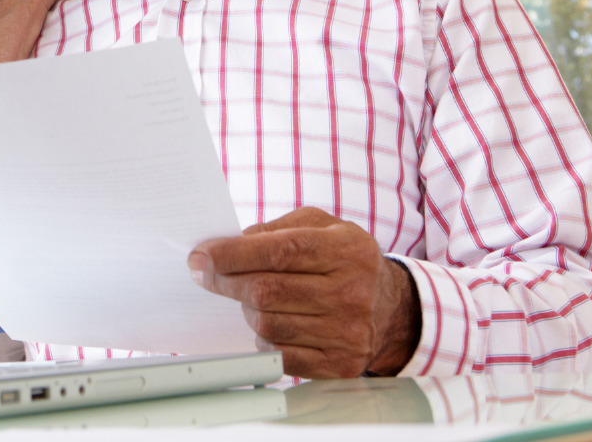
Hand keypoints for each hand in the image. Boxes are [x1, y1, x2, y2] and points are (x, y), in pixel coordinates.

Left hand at [188, 206, 419, 378]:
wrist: (391, 308)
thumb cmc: (345, 260)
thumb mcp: (321, 227)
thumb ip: (276, 229)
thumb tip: (227, 244)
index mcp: (346, 250)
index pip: (279, 251)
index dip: (232, 254)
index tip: (200, 256)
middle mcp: (351, 292)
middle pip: (266, 291)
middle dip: (226, 281)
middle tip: (208, 275)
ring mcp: (348, 332)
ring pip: (268, 325)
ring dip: (247, 310)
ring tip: (251, 298)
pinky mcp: (340, 364)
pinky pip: (281, 356)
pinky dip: (265, 341)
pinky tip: (271, 325)